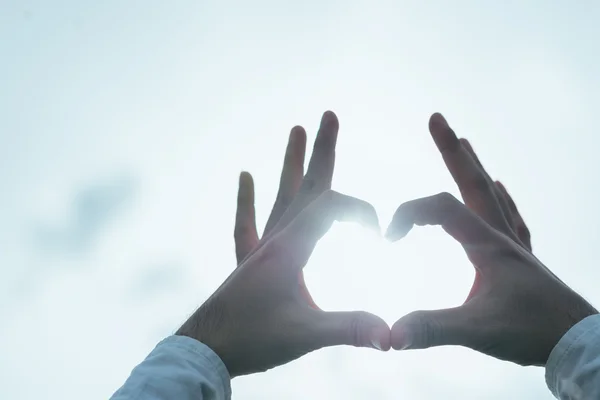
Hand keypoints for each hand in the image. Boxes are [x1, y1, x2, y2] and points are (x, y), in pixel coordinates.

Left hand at [177, 112, 390, 377]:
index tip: (379, 234)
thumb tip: (391, 334)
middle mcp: (275, 239)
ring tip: (294, 131)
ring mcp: (260, 249)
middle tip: (327, 115)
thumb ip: (349, 328)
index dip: (360, 212)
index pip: (331, 207)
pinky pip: (248, 224)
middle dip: (320, 151)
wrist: (204, 352)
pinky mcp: (249, 262)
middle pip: (304, 187)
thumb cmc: (250, 339)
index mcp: (290, 247)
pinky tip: (245, 176)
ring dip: (291, 165)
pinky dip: (248, 200)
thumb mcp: (305, 334)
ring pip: (280, 198)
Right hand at [386, 113, 596, 365]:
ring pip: (491, 195)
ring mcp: (514, 246)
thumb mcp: (477, 331)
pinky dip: (501, 198)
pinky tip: (501, 188)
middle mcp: (501, 237)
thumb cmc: (534, 332)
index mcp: (487, 245)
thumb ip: (431, 328)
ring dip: (474, 167)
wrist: (580, 342)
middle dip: (451, 150)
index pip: (441, 208)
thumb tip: (391, 333)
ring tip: (466, 142)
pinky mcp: (522, 260)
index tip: (388, 237)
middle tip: (437, 119)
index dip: (408, 214)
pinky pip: (511, 217)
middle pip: (472, 183)